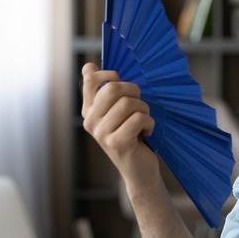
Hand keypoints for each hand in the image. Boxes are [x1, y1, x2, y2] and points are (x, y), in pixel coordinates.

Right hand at [81, 62, 157, 182]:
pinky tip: (146, 133)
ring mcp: (102, 133)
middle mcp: (91, 122)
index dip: (110, 75)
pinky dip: (149, 123)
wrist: (139, 171)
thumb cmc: (133, 137)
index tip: (122, 84)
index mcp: (89, 112)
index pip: (91, 81)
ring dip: (144, 111)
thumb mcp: (118, 113)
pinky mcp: (117, 143)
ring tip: (143, 123)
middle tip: (140, 106)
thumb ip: (105, 91)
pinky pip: (138, 118)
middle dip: (134, 92)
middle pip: (113, 88)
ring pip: (128, 103)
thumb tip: (89, 67)